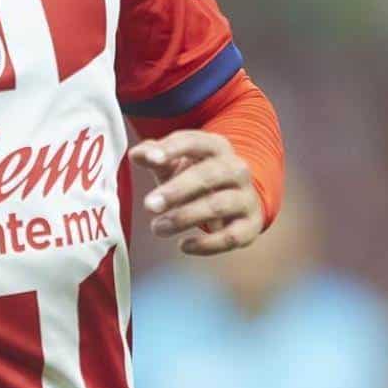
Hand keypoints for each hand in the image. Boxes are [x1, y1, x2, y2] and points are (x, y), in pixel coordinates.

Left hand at [129, 130, 262, 255]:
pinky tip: (184, 245)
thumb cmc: (195, 175)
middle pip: (207, 175)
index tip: (150, 159)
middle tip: (149, 204)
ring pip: (218, 205)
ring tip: (157, 228)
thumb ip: (154, 156)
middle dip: (176, 190)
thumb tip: (137, 154)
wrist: (236, 199)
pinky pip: (231, 236)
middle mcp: (236, 168)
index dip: (172, 149)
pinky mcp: (251, 225)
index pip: (194, 142)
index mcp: (215, 146)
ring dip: (185, 217)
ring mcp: (246, 196)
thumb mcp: (174, 162)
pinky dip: (207, 244)